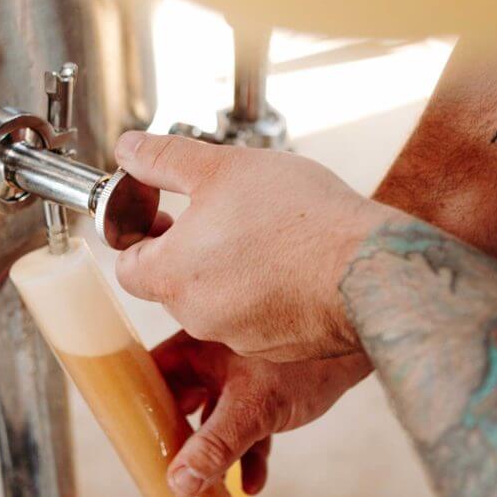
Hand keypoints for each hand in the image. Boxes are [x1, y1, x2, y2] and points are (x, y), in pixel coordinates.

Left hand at [114, 131, 393, 361]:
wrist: (369, 269)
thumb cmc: (298, 218)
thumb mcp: (220, 168)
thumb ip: (163, 159)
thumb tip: (128, 149)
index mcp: (171, 276)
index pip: (127, 266)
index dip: (139, 235)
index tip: (163, 214)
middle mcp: (197, 316)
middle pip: (172, 283)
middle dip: (188, 249)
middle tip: (221, 214)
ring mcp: (239, 337)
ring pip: (215, 300)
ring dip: (227, 270)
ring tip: (265, 233)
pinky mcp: (279, 348)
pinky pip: (256, 318)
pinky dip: (263, 293)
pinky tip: (292, 262)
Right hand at [153, 331, 371, 496]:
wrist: (360, 347)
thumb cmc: (305, 361)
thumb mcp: (253, 408)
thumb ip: (215, 446)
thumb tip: (179, 482)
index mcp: (197, 346)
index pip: (152, 374)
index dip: (140, 404)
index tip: (135, 438)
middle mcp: (212, 358)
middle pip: (179, 400)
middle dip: (177, 437)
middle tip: (171, 470)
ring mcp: (238, 375)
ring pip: (213, 418)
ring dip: (214, 453)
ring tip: (212, 487)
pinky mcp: (264, 392)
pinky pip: (246, 426)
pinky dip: (248, 452)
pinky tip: (255, 481)